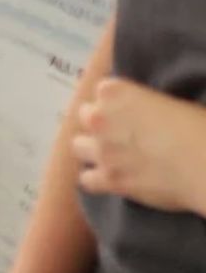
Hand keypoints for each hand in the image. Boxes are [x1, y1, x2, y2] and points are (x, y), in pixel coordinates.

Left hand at [74, 78, 205, 212]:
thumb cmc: (200, 128)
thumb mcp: (170, 102)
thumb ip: (143, 105)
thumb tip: (145, 114)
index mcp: (115, 92)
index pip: (102, 92)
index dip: (116, 103)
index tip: (129, 112)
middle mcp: (100, 118)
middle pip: (85, 116)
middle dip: (100, 124)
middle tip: (121, 133)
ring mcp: (101, 150)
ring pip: (78, 146)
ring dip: (92, 150)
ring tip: (112, 156)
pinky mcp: (108, 179)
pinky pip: (87, 179)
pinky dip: (96, 180)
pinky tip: (109, 180)